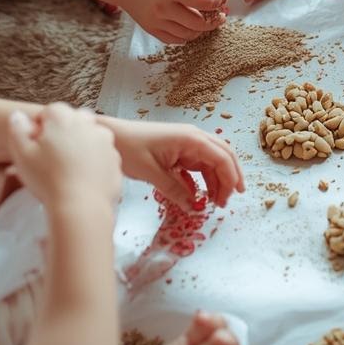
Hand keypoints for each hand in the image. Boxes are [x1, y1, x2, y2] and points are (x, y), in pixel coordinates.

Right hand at [7, 104, 122, 211]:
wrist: (81, 207)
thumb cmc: (48, 180)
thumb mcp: (22, 154)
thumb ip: (18, 129)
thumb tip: (19, 116)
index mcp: (64, 118)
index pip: (51, 110)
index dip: (40, 126)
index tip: (35, 143)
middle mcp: (88, 124)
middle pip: (73, 119)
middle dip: (62, 132)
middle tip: (51, 154)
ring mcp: (105, 141)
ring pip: (90, 136)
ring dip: (80, 145)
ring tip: (66, 168)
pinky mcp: (115, 159)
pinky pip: (101, 155)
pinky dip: (93, 161)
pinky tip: (81, 177)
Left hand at [104, 118, 245, 211]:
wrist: (110, 137)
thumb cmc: (129, 149)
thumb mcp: (152, 172)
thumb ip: (175, 190)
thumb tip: (194, 207)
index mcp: (191, 139)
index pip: (222, 157)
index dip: (231, 177)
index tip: (233, 197)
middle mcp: (193, 139)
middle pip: (222, 157)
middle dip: (229, 178)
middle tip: (228, 201)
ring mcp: (186, 144)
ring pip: (211, 163)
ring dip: (215, 181)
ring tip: (214, 202)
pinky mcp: (178, 152)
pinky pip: (197, 166)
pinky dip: (201, 180)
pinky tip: (198, 195)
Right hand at [113, 0, 227, 44]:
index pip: (203, 2)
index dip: (218, 3)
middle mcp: (163, 8)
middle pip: (198, 23)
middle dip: (215, 21)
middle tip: (220, 15)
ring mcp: (156, 21)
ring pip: (189, 35)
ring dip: (202, 29)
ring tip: (206, 20)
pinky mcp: (151, 29)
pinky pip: (175, 40)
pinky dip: (187, 35)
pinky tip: (191, 26)